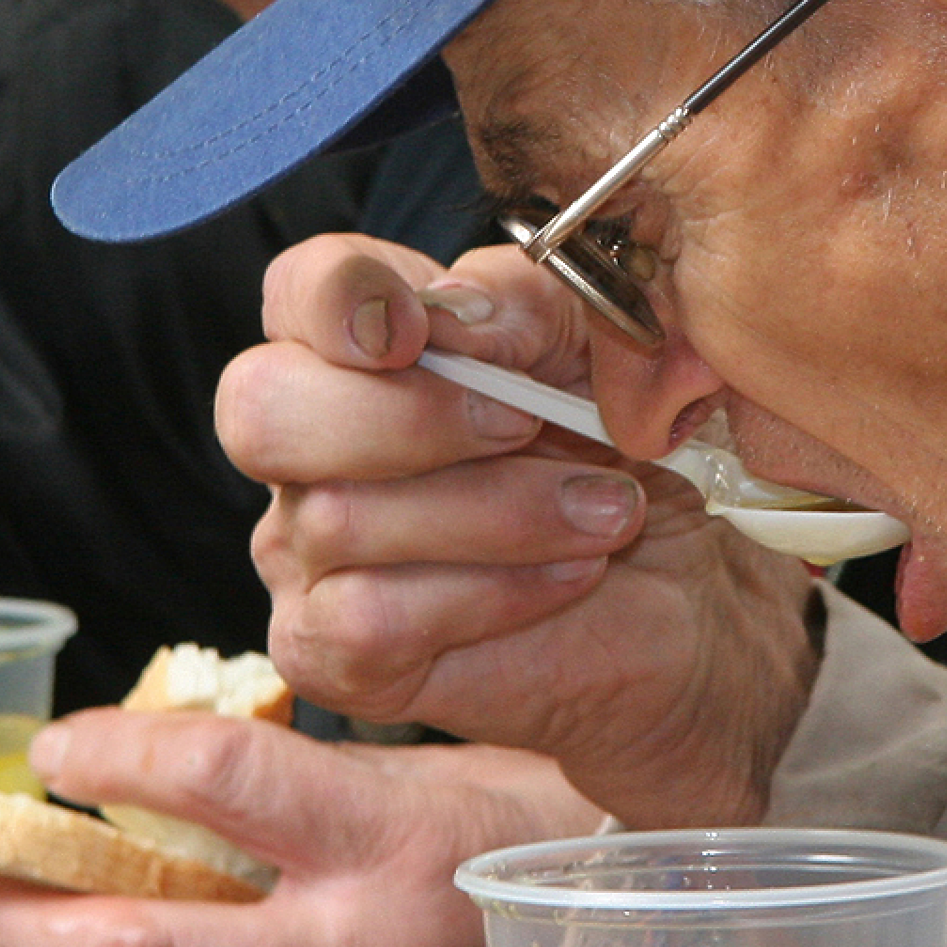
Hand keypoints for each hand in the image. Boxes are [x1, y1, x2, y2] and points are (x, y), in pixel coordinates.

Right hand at [215, 234, 819, 827]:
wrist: (683, 590)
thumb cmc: (619, 453)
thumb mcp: (593, 344)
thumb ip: (519, 305)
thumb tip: (454, 319)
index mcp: (351, 344)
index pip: (295, 290)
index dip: (337, 298)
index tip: (420, 329)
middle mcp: (301, 445)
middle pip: (263, 407)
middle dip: (407, 415)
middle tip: (527, 423)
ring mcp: (300, 554)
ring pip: (337, 518)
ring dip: (498, 512)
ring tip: (606, 511)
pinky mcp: (332, 655)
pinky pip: (369, 621)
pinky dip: (491, 592)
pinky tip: (571, 574)